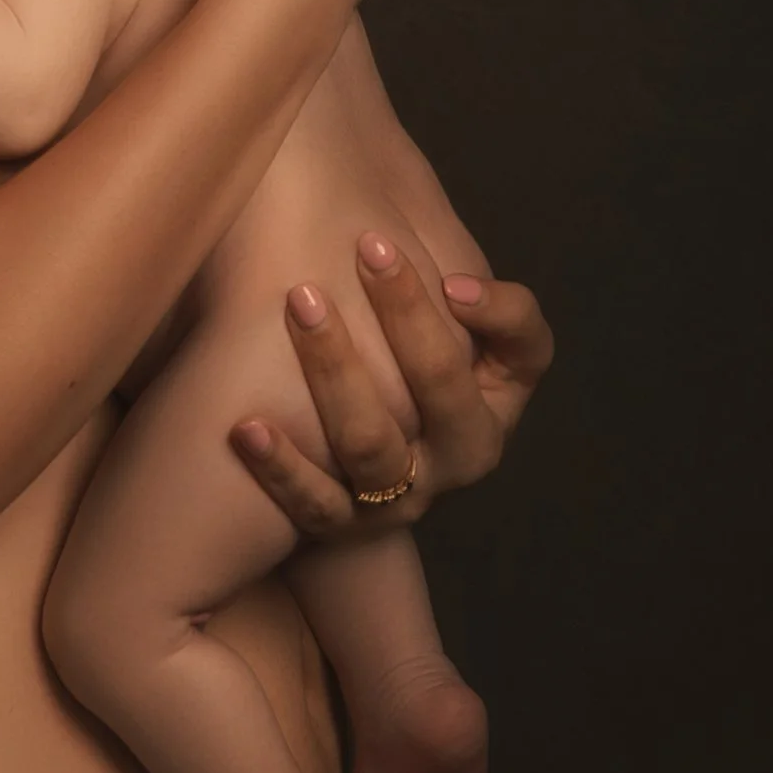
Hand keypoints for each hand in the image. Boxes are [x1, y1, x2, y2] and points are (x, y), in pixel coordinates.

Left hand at [230, 234, 552, 538]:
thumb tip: (432, 248)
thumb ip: (450, 274)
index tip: (453, 275)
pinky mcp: (346, 525)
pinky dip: (281, 467)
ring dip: (336, 371)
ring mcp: (405, 496)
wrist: (352, 470)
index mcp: (500, 395)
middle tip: (368, 247)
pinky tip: (247, 426)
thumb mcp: (443, 317)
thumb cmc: (401, 363)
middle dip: (406, 314)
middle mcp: (463, 452)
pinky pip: (315, 503)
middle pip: (443, 388)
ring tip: (301, 304)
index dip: (498, 313)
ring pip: (373, 444)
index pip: (526, 348)